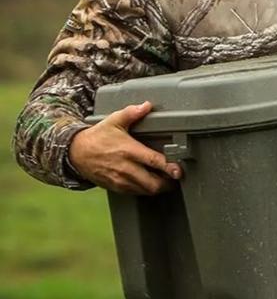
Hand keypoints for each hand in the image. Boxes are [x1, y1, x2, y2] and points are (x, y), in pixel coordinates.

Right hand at [68, 101, 182, 194]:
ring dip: (158, 188)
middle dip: (168, 183)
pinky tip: (151, 184)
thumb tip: (146, 105)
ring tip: (167, 181)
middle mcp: (125, 168)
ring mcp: (120, 180)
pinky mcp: (115, 187)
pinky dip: (145, 190)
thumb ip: (131, 113)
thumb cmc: (97, 136)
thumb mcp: (113, 121)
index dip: (168, 167)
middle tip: (177, 177)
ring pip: (145, 191)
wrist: (75, 153)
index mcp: (128, 150)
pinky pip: (135, 193)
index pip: (153, 161)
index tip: (179, 170)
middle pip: (152, 182)